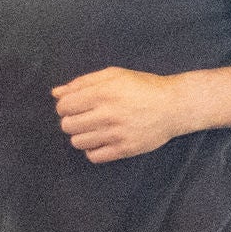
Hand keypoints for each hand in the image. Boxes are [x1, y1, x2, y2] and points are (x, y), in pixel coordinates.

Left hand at [55, 67, 192, 162]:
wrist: (174, 106)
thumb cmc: (144, 87)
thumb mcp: (114, 75)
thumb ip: (83, 82)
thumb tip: (56, 93)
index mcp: (103, 93)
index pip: (64, 106)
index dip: (65, 105)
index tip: (75, 105)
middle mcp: (108, 114)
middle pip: (67, 125)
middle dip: (71, 120)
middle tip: (85, 117)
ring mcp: (116, 134)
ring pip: (78, 142)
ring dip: (81, 135)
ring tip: (94, 129)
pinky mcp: (125, 149)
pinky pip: (93, 156)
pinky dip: (92, 150)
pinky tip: (102, 140)